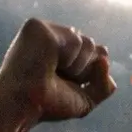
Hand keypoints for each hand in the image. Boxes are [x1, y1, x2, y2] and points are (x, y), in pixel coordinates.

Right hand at [0, 18, 116, 123]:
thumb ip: (105, 84)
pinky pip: (76, 39)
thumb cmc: (49, 105)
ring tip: (54, 72)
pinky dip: (71, 58)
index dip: (91, 72)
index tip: (72, 84)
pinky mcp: (38, 26)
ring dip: (79, 66)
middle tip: (61, 79)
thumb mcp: (86, 99)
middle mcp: (52, 41)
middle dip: (86, 70)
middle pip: (94, 48)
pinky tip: (50, 63)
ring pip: (88, 43)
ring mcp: (44, 33)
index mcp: (60, 55)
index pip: (94, 54)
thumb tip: (105, 58)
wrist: (26, 104)